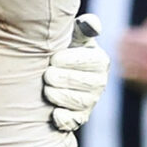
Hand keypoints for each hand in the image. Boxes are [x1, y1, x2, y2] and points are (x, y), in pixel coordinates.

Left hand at [45, 14, 110, 130]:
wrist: (53, 73)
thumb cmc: (63, 49)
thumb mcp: (73, 35)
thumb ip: (82, 27)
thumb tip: (91, 24)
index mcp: (100, 60)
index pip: (84, 61)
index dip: (64, 60)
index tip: (52, 58)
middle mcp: (100, 83)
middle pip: (77, 82)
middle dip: (56, 77)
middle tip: (46, 74)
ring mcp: (90, 102)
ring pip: (73, 102)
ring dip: (54, 94)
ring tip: (46, 88)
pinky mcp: (79, 119)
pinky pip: (71, 122)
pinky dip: (61, 118)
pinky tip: (52, 111)